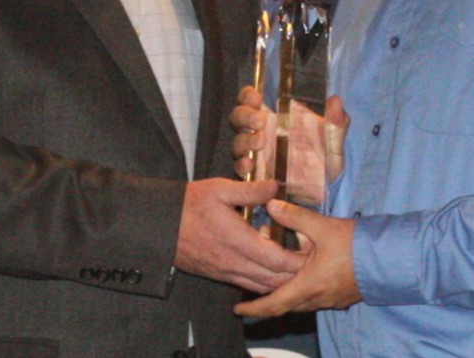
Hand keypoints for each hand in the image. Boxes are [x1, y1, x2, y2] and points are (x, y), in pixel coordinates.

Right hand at [174, 178, 304, 292]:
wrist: (159, 225)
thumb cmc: (189, 204)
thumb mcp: (220, 189)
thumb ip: (250, 191)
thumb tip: (276, 187)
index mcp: (238, 241)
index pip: (277, 260)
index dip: (298, 261)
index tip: (313, 253)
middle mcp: (234, 262)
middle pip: (273, 280)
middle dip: (294, 275)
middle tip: (312, 264)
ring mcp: (225, 272)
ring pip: (261, 286)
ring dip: (280, 281)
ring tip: (296, 269)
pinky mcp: (218, 275)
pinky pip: (247, 284)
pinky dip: (263, 282)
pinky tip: (271, 271)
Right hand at [231, 90, 349, 195]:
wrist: (326, 189)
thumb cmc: (326, 157)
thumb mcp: (333, 139)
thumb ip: (335, 120)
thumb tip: (336, 101)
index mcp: (275, 117)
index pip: (251, 99)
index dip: (248, 96)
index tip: (256, 97)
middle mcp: (260, 132)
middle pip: (238, 117)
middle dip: (245, 116)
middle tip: (261, 121)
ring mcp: (255, 153)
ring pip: (238, 142)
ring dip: (245, 140)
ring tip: (261, 142)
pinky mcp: (255, 174)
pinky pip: (240, 168)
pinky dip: (242, 165)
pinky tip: (250, 164)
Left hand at [233, 199, 361, 317]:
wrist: (391, 259)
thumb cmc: (357, 245)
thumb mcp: (322, 226)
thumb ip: (295, 217)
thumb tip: (271, 205)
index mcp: (308, 285)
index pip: (274, 304)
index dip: (254, 309)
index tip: (238, 309)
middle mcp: (317, 298)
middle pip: (286, 308)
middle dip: (267, 305)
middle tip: (252, 299)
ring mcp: (331, 300)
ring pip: (301, 305)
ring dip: (286, 299)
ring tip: (274, 288)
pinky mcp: (342, 296)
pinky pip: (315, 301)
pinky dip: (302, 295)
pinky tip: (303, 281)